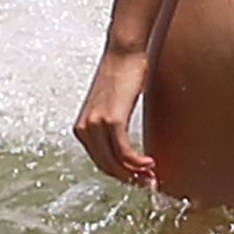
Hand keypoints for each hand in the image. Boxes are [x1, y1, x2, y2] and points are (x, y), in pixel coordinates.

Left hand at [73, 48, 158, 186]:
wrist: (123, 52)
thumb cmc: (121, 73)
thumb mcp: (112, 104)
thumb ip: (112, 122)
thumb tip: (124, 139)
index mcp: (81, 127)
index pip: (100, 161)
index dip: (120, 173)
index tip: (138, 177)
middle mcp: (85, 129)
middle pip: (106, 166)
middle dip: (128, 178)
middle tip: (148, 181)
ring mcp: (97, 125)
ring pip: (115, 162)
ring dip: (135, 172)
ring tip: (152, 174)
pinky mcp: (112, 120)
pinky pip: (124, 151)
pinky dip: (137, 161)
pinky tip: (150, 163)